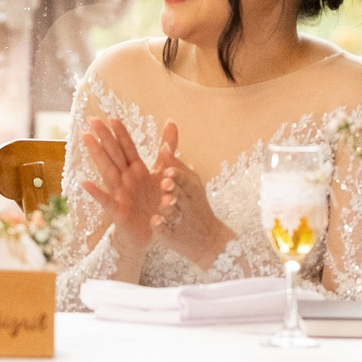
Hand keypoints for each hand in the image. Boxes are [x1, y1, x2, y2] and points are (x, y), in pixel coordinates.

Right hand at [78, 115, 169, 260]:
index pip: (127, 147)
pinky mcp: (118, 211)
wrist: (151, 233)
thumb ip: (167, 148)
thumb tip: (171, 121)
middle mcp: (126, 179)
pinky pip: (106, 200)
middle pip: (114, 154)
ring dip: (97, 154)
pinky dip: (96, 192)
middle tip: (92, 119)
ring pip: (107, 170)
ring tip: (87, 138)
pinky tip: (85, 182)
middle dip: (104, 136)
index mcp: (136, 170)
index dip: (121, 133)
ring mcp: (120, 193)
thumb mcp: (164, 172)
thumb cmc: (153, 202)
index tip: (112, 117)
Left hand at [149, 124, 231, 265]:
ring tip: (164, 203)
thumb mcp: (186, 177)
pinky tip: (154, 221)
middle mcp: (187, 201)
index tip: (168, 169)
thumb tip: (169, 123)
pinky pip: (166, 229)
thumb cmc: (193, 203)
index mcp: (190, 186)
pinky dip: (161, 226)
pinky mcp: (172, 234)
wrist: (206, 238)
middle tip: (167, 182)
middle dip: (175, 187)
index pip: (184, 177)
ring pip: (174, 211)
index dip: (177, 174)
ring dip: (169, 206)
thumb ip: (173, 154)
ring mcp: (180, 218)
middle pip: (180, 193)